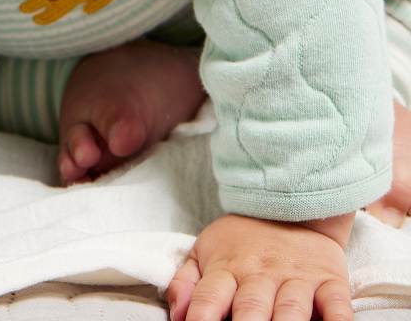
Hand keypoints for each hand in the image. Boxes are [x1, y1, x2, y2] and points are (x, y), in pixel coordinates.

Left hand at [167, 213, 351, 320]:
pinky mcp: (330, 281)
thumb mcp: (205, 251)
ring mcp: (296, 277)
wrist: (290, 206)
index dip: (201, 319)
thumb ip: (187, 282)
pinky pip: (337, 306)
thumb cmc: (241, 241)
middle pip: (250, 309)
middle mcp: (260, 273)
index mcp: (226, 268)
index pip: (208, 298)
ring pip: (291, 311)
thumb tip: (177, 314)